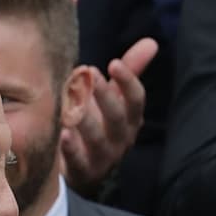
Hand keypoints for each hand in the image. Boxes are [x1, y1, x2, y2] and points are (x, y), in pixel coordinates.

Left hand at [61, 36, 157, 195]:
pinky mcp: (83, 172)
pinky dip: (72, 149)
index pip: (137, 100)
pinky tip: (63, 134)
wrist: (81, 171)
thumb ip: (131, 71)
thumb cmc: (98, 125)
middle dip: (106, 96)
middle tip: (90, 74)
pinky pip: (79, 162)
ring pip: (98, 139)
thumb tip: (152, 42)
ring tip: (74, 102)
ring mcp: (104, 157)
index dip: (128, 82)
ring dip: (87, 120)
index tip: (115, 63)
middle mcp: (121, 139)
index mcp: (130, 119)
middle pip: (118, 117)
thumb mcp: (114, 98)